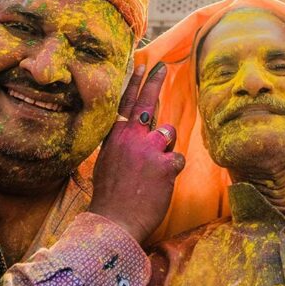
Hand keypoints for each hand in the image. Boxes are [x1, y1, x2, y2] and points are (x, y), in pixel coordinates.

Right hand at [88, 65, 184, 245]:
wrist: (115, 221)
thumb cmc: (110, 196)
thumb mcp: (107, 163)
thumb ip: (120, 145)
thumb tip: (132, 132)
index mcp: (114, 138)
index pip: (125, 104)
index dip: (134, 83)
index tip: (142, 64)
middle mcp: (131, 138)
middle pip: (147, 104)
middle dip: (155, 83)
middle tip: (163, 67)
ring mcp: (149, 149)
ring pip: (168, 133)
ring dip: (165, 147)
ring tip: (153, 169)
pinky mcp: (166, 165)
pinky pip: (177, 159)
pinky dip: (172, 171)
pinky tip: (160, 184)